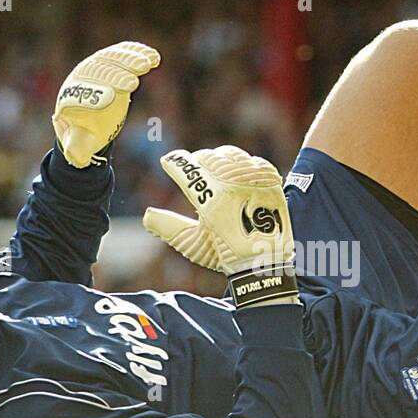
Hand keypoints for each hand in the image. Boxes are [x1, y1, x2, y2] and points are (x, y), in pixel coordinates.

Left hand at [52, 41, 160, 167]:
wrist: (84, 124)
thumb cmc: (82, 135)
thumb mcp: (79, 145)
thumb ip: (78, 150)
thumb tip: (77, 158)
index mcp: (73, 96)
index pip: (91, 84)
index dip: (111, 83)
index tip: (131, 85)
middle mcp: (83, 78)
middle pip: (102, 66)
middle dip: (123, 65)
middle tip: (143, 67)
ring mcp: (96, 70)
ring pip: (112, 57)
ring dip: (132, 56)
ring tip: (152, 59)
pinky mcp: (109, 68)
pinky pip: (120, 56)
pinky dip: (135, 53)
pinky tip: (152, 55)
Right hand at [144, 146, 297, 307]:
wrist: (265, 262)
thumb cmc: (225, 255)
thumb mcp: (192, 244)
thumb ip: (167, 226)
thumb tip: (147, 215)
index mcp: (211, 202)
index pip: (186, 170)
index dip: (174, 163)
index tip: (169, 162)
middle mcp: (233, 187)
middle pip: (207, 158)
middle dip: (196, 162)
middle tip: (191, 169)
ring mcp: (254, 182)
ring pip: (230, 155)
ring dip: (218, 159)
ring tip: (213, 170)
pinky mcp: (270, 181)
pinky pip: (253, 161)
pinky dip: (242, 164)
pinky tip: (237, 173)